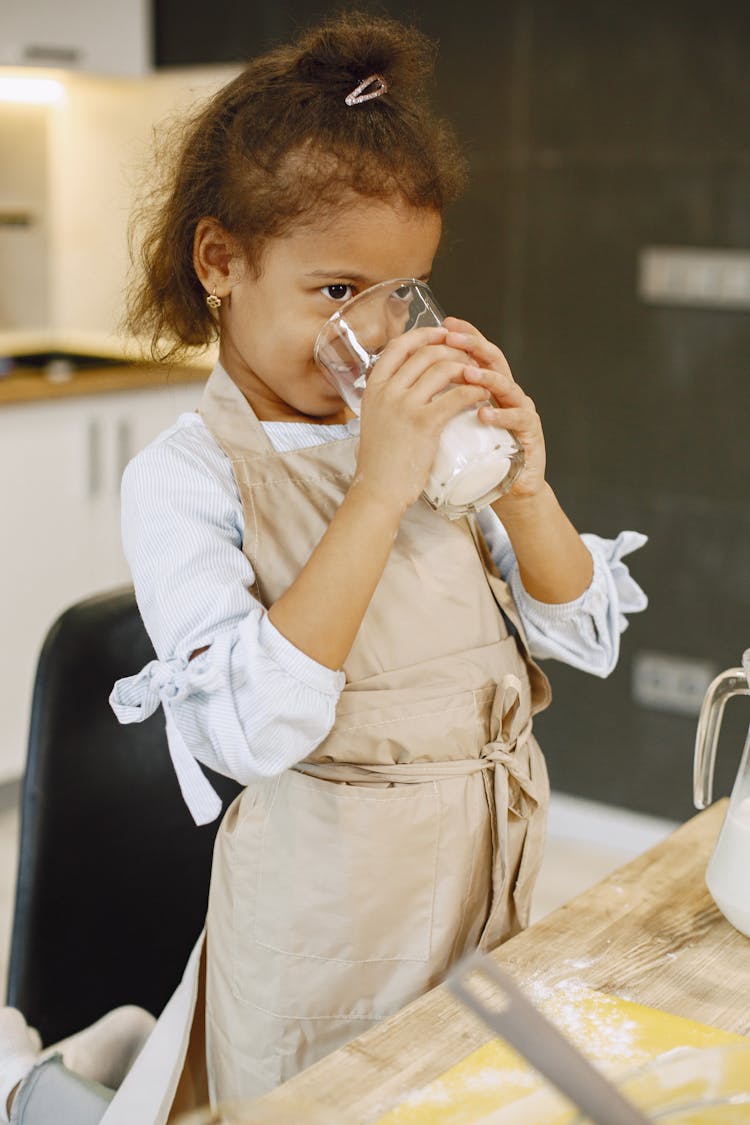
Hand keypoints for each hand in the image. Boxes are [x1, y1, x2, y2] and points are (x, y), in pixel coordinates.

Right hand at [352, 325, 490, 514]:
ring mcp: (404, 406)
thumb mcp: (374, 420)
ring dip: (466, 368)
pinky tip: (482, 395)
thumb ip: (387, 399)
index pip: (398, 346)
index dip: (423, 335)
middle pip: (425, 353)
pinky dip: (474, 391)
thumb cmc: (380, 462)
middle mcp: (387, 392)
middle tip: (469, 357)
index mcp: (373, 388)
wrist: (379, 490)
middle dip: (452, 349)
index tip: (442, 333)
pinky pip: (456, 396)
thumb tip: (406, 382)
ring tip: (479, 376)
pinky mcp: (424, 423)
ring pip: (442, 369)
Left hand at [442, 316, 546, 503]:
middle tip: (454, 338)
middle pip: (493, 359)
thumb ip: (438, 404)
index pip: (475, 353)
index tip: (444, 323)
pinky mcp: (530, 432)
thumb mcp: (452, 426)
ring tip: (468, 374)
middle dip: (473, 345)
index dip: (463, 336)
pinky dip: (501, 414)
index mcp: (487, 387)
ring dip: (486, 377)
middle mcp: (506, 392)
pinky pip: (518, 418)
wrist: (507, 488)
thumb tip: (404, 389)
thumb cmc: (476, 458)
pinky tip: (485, 413)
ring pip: (507, 385)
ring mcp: (520, 409)